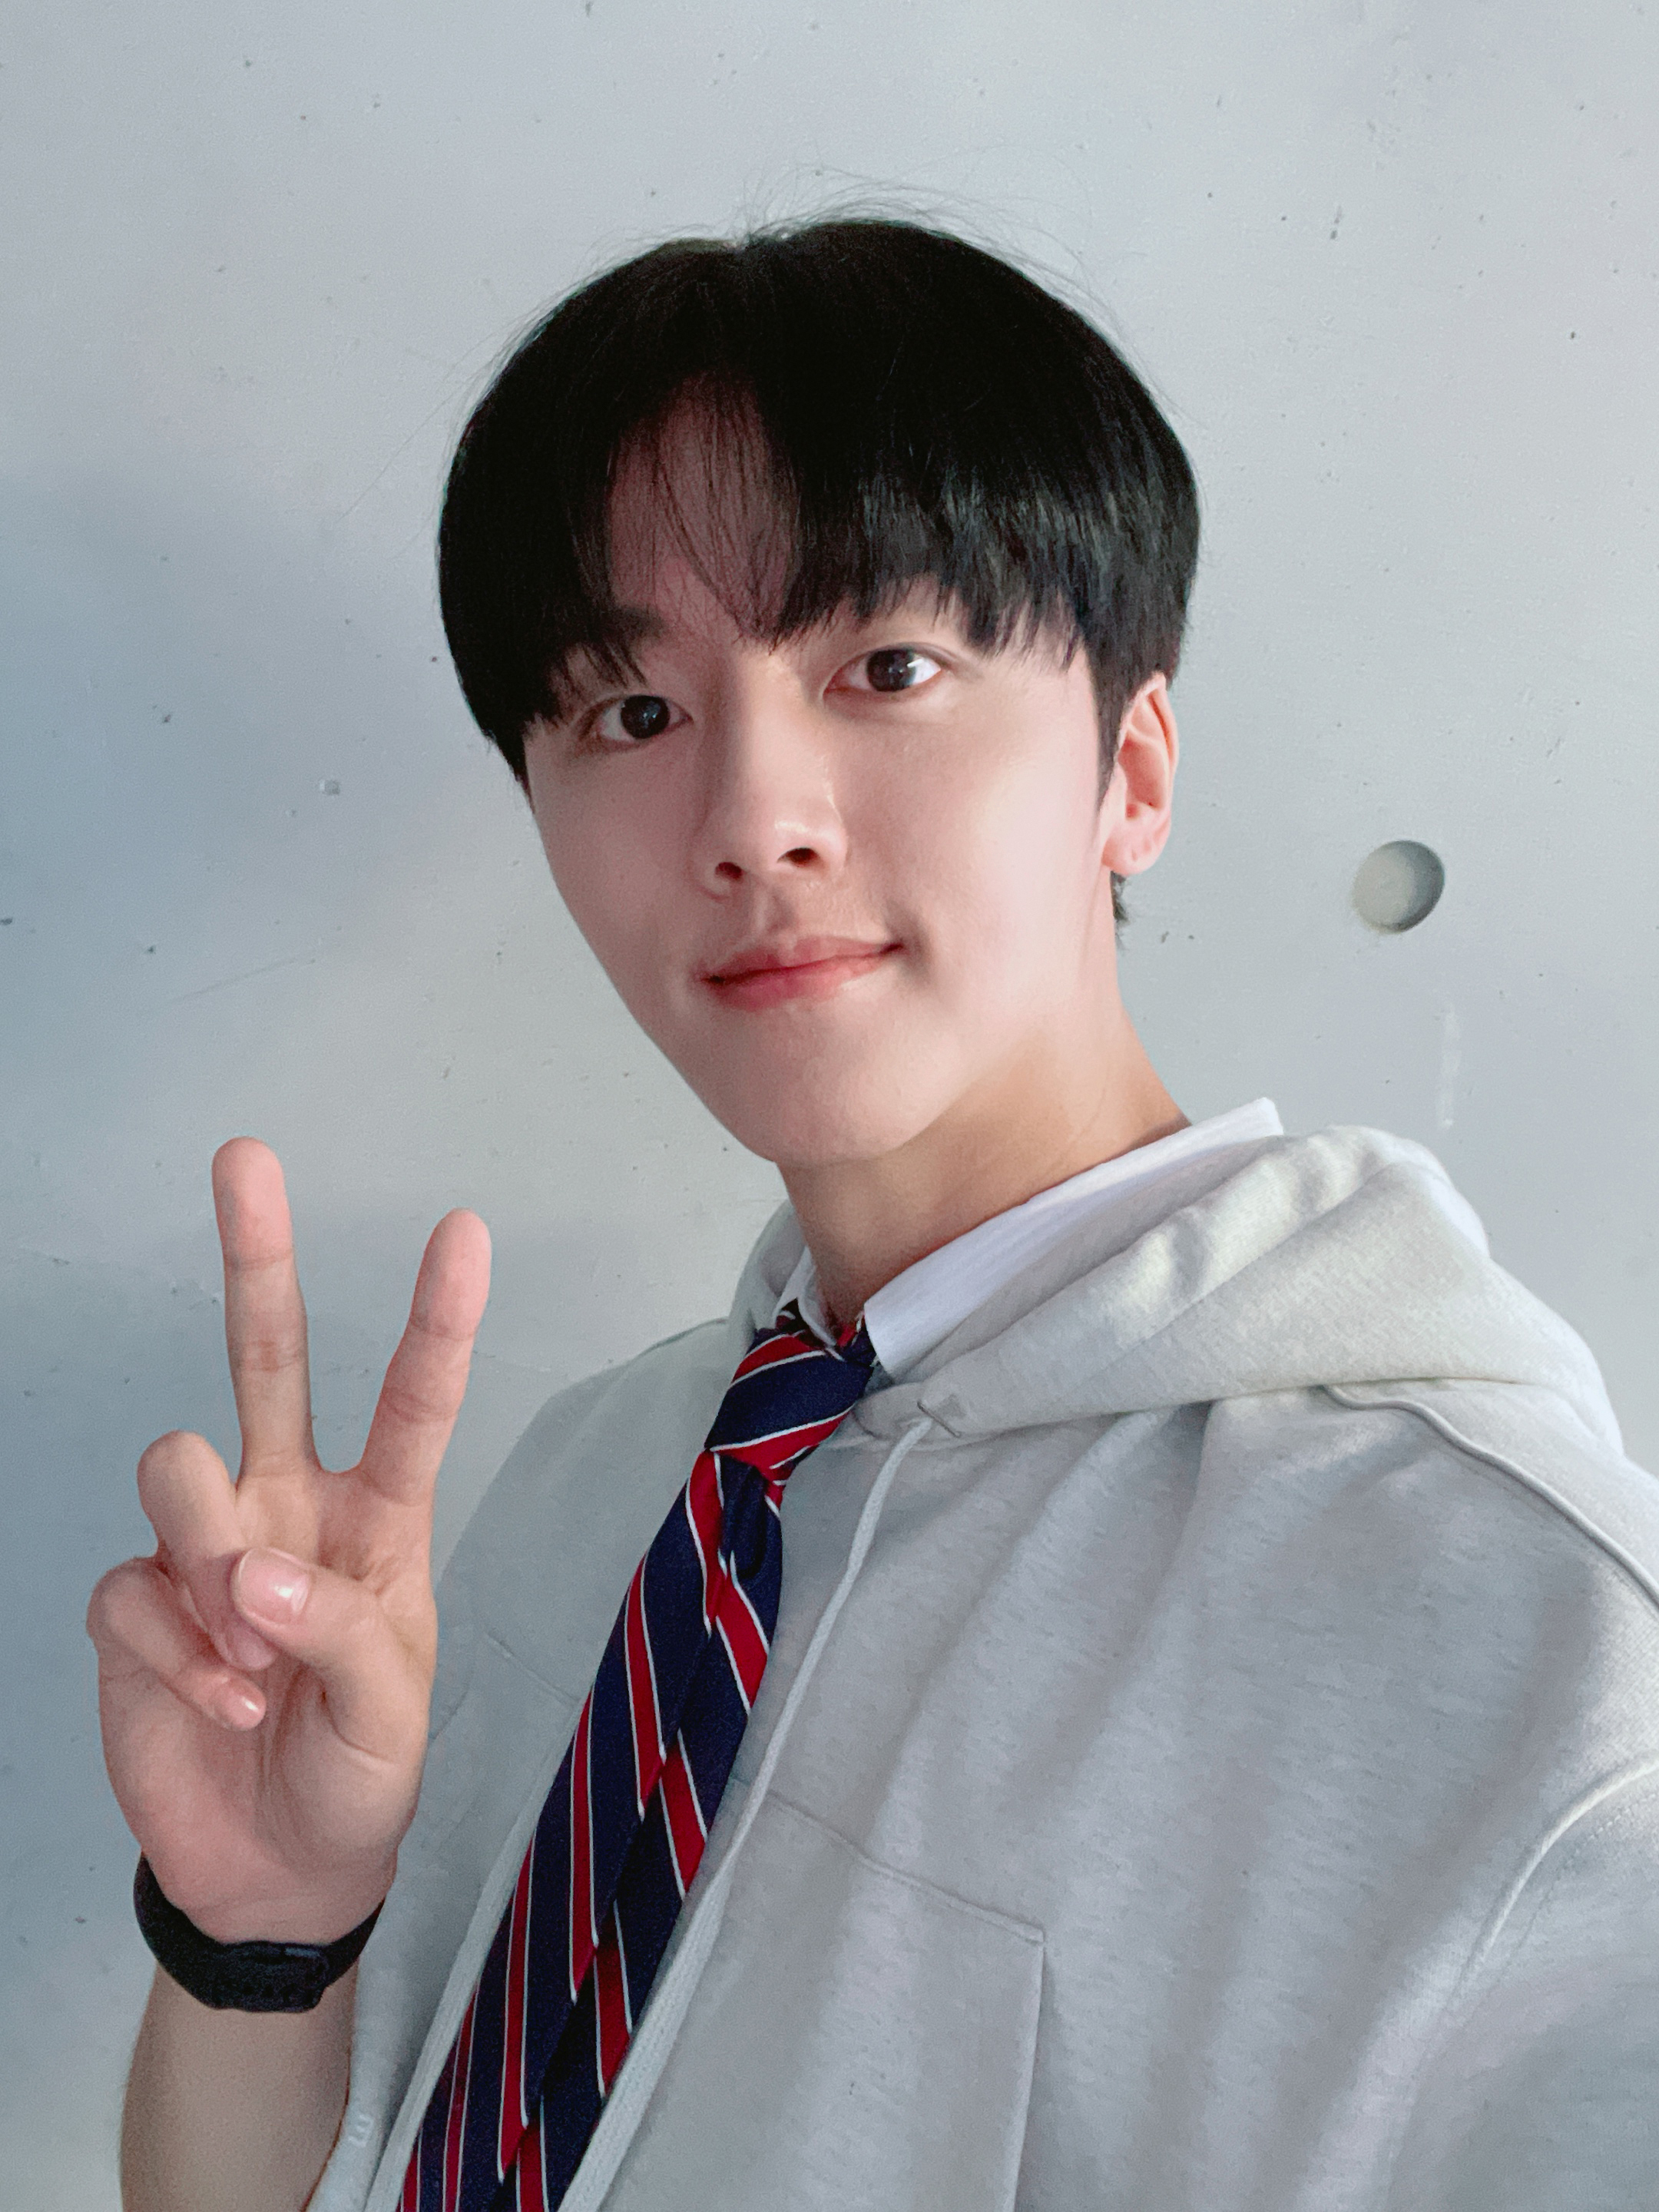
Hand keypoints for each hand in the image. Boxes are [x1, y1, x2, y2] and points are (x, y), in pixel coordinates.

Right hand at [87, 1139, 490, 1944]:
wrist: (278, 1874)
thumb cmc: (361, 1777)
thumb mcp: (390, 1714)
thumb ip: (336, 1629)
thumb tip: (248, 1571)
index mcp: (378, 1519)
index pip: (413, 1403)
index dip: (436, 1319)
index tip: (463, 1229)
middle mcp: (288, 1505)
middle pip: (265, 1359)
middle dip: (254, 1257)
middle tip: (247, 1155)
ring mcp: (205, 1549)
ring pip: (179, 1466)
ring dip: (213, 1560)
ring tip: (254, 1658)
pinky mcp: (137, 1607)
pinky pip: (136, 1590)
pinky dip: (179, 1658)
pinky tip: (222, 1707)